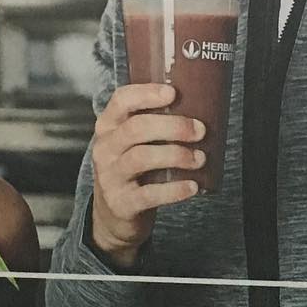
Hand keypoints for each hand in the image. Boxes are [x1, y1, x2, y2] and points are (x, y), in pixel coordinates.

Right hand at [90, 83, 204, 267]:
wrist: (114, 213)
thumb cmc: (133, 168)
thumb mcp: (133, 142)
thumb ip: (154, 124)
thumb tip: (201, 107)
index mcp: (108, 126)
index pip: (121, 100)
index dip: (146, 94)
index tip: (173, 93)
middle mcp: (104, 148)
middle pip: (136, 128)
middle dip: (172, 126)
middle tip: (200, 130)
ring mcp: (110, 176)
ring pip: (141, 158)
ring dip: (176, 155)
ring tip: (199, 158)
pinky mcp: (120, 203)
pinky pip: (149, 194)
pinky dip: (174, 190)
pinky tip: (192, 186)